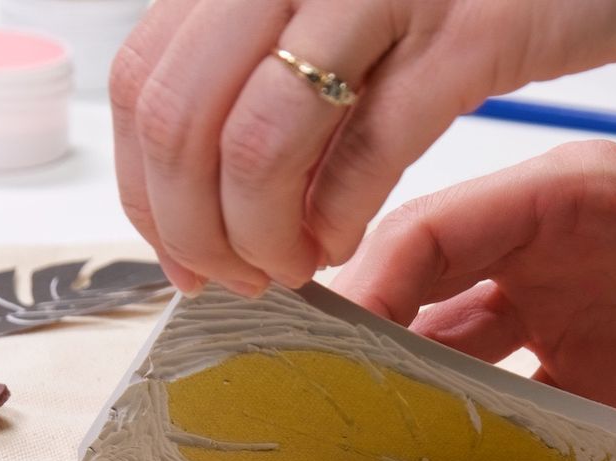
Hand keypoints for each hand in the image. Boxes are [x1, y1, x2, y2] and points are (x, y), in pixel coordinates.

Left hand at [109, 0, 615, 294]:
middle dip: (195, 231)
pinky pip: (370, 148)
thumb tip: (198, 192)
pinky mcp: (472, 29)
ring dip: (261, 239)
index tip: (184, 256)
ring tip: (290, 269)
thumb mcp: (342, 4)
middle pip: (182, 121)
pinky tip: (342, 244)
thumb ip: (265, 69)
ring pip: (259, 144)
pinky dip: (340, 218)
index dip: (146, 192)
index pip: (144, 84)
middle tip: (236, 278)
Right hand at [334, 137, 615, 460]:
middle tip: (329, 426)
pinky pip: (516, 419)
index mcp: (575, 201)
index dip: (373, 285)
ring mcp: (567, 322)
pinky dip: (483, 456)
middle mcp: (552, 260)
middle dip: (375, 360)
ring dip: (421, 417)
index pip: (441, 231)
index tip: (327, 351)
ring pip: (462, 368)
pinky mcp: (591, 378)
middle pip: (429, 305)